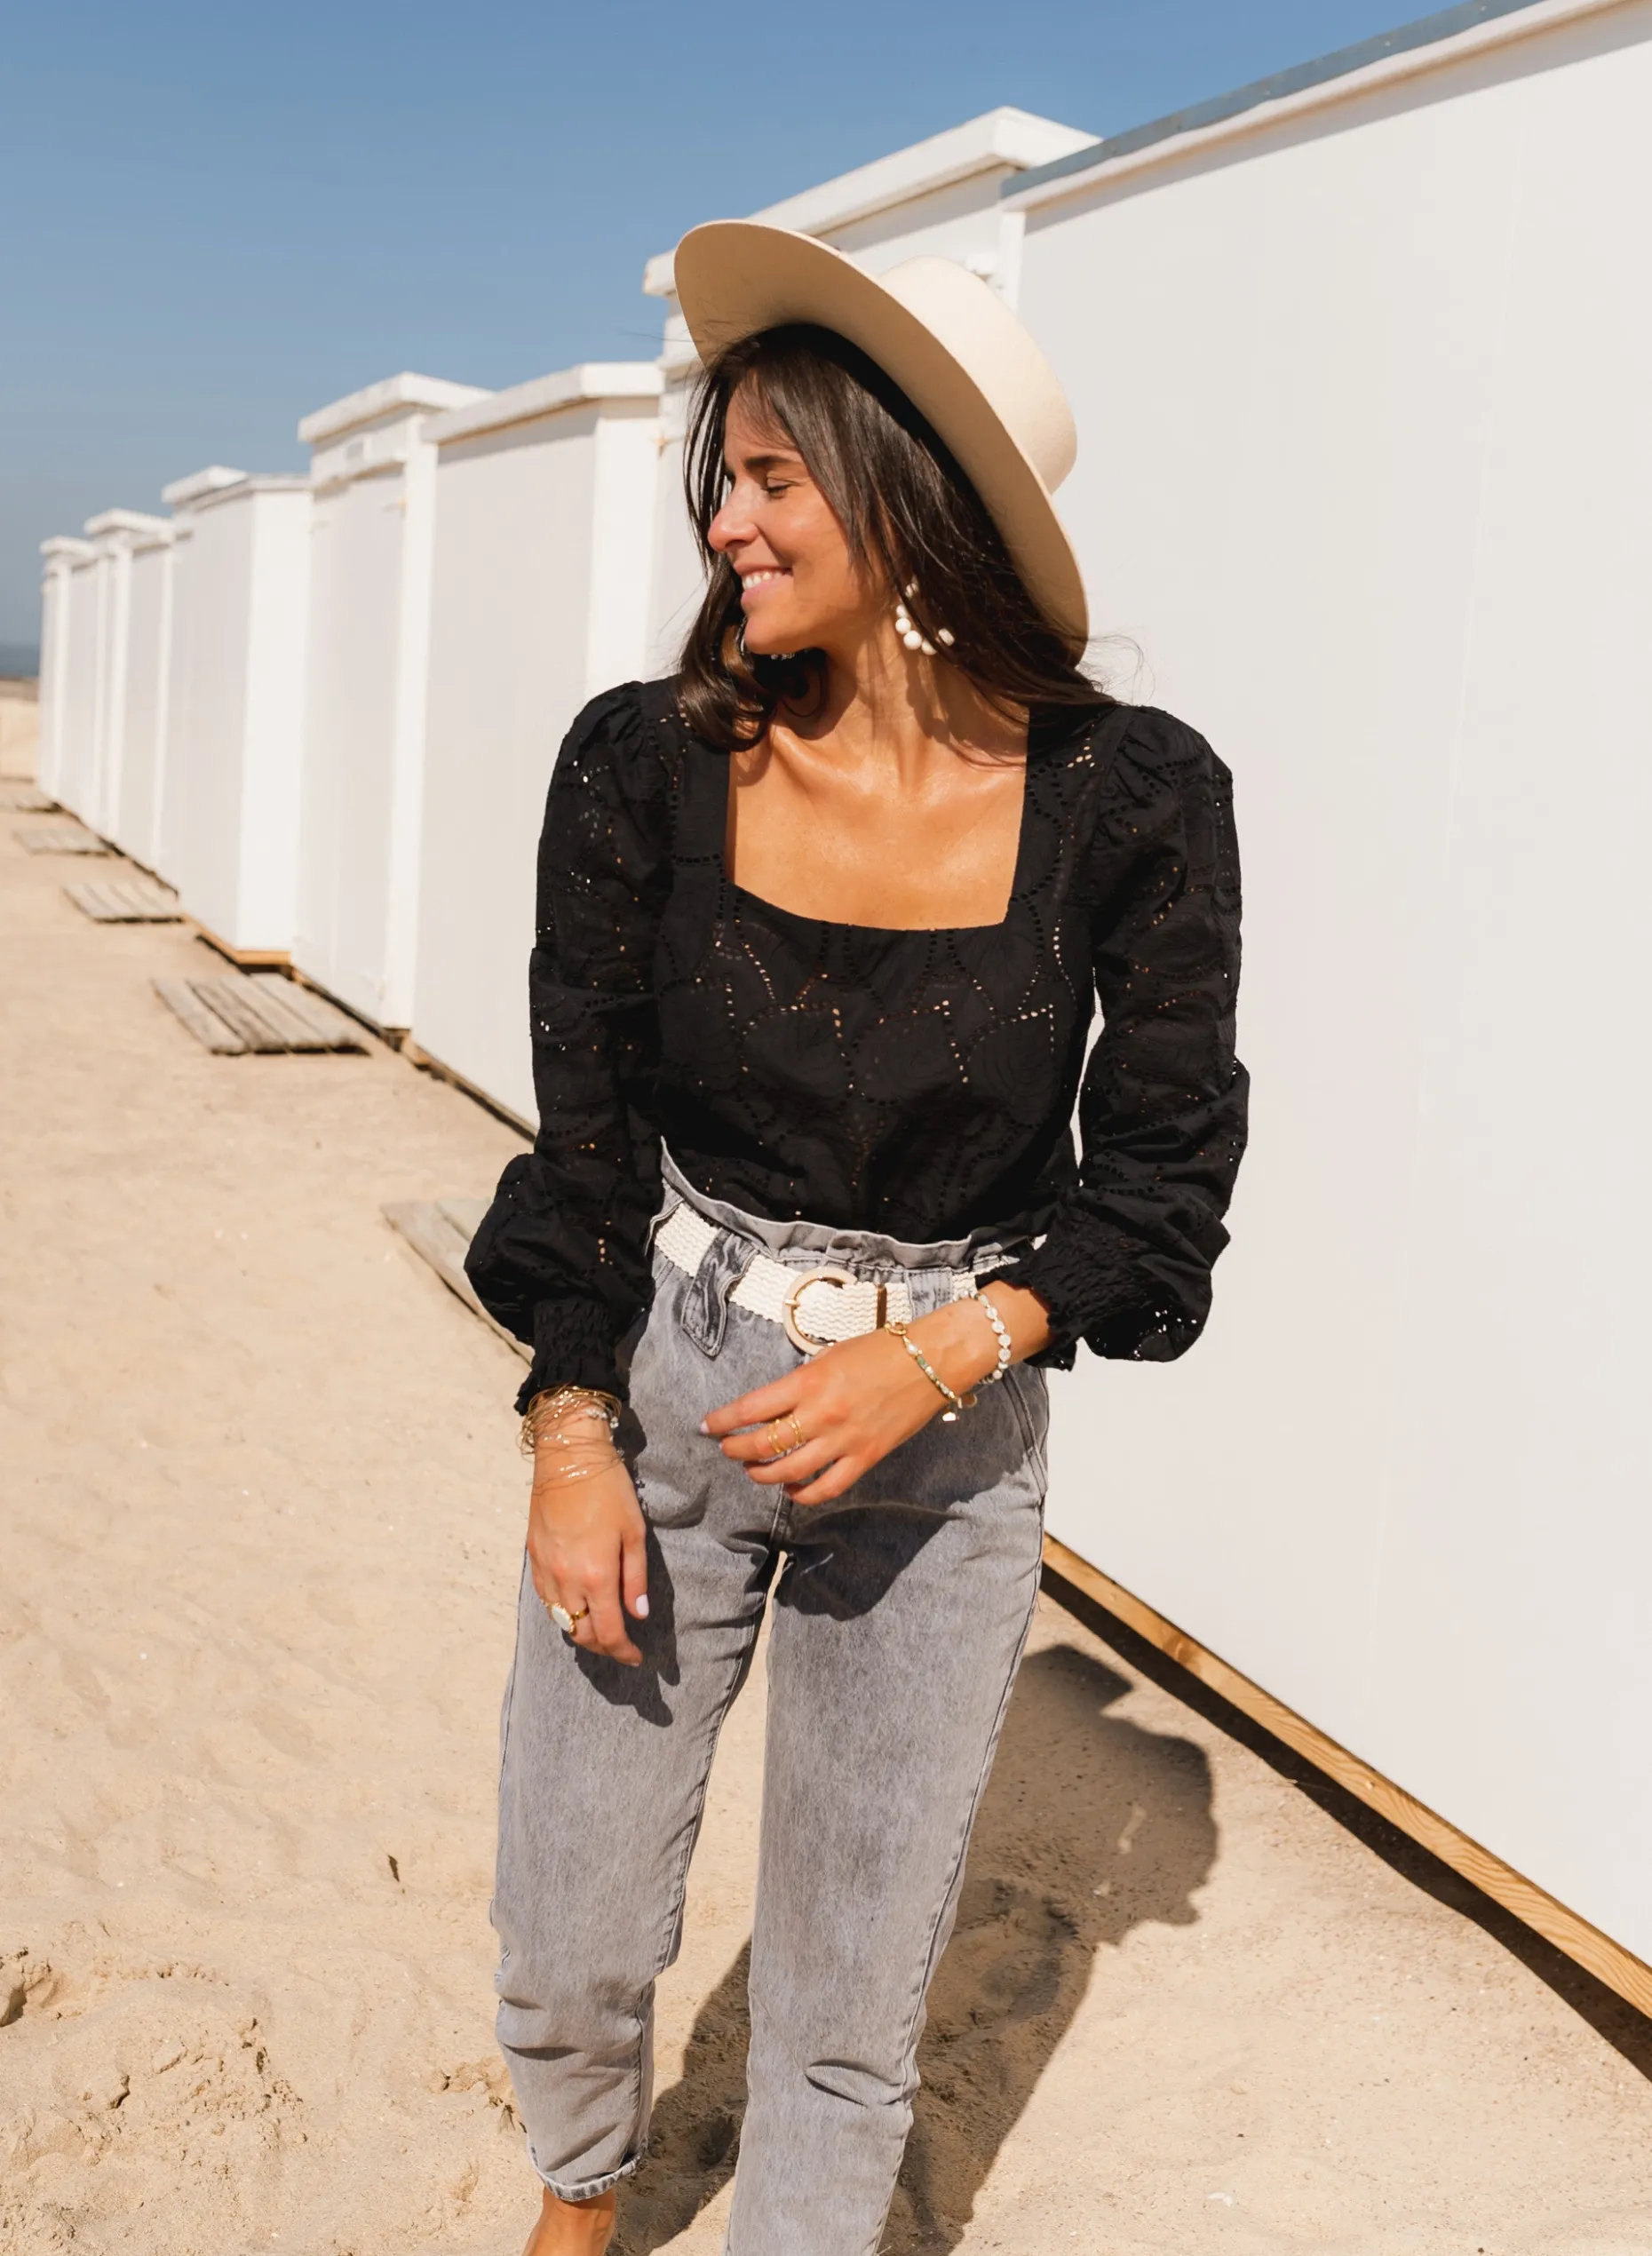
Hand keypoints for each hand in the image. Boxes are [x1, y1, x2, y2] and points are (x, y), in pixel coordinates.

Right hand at [527, 1447, 648, 1666]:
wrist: (568, 1457)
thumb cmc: (609, 1490)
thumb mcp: (634, 1532)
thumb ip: (635, 1578)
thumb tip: (638, 1614)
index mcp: (596, 1576)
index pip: (609, 1632)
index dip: (624, 1652)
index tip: (636, 1658)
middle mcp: (566, 1580)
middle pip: (582, 1634)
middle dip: (603, 1647)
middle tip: (621, 1646)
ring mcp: (546, 1570)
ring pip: (561, 1621)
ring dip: (581, 1632)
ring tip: (600, 1630)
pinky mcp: (533, 1558)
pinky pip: (546, 1600)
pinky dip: (562, 1612)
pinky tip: (576, 1606)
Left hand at [704, 1284, 1050, 1505]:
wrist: (929, 1361)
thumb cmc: (879, 1350)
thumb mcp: (828, 1356)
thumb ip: (799, 1384)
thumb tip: (771, 1408)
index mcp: (808, 1382)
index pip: (751, 1409)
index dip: (723, 1421)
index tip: (708, 1426)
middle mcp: (821, 1414)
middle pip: (764, 1445)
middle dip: (737, 1451)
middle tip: (728, 1449)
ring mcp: (844, 1440)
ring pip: (789, 1472)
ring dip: (763, 1475)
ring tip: (753, 1470)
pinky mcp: (865, 1458)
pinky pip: (826, 1488)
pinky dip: (802, 1495)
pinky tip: (791, 1490)